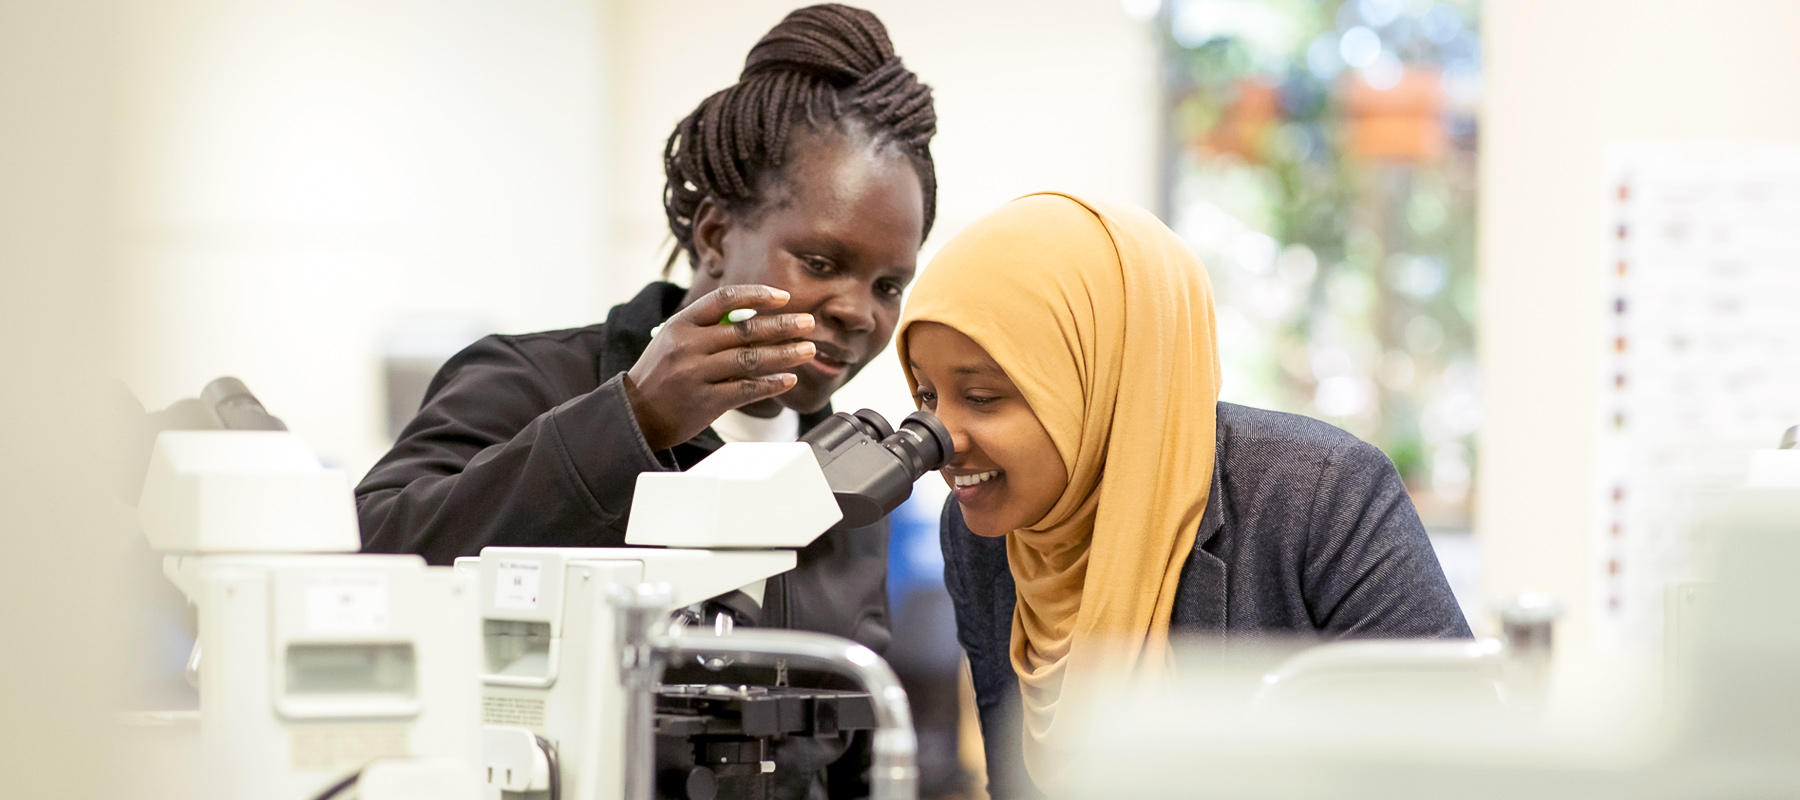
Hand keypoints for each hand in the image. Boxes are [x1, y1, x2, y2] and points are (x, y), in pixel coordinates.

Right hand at [624, 284, 816, 450]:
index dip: (757, 295)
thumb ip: (707, 327)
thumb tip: (754, 314)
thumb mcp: (673, 339)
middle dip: (782, 325)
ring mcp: (696, 374)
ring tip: (808, 350)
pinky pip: (746, 389)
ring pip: (750, 359)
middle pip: (745, 330)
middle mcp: (688, 346)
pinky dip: (771, 384)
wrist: (635, 414)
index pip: (725, 299)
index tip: (783, 297)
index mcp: (681, 324)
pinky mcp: (705, 402)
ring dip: (785, 354)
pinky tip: (789, 379)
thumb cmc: (661, 373)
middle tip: (808, 322)